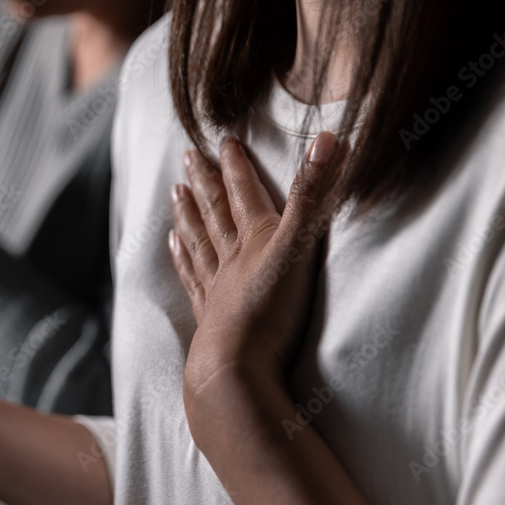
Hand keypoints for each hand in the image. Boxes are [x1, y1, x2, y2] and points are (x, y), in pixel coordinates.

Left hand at [168, 134, 340, 413]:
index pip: (244, 193)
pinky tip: (173, 246)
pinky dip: (182, 258)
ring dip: (189, 214)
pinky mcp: (211, 317)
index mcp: (255, 238)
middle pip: (215, 211)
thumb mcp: (300, 246)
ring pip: (199, 241)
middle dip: (205, 182)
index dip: (237, 166)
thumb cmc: (271, 308)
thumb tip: (331, 138)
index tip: (226, 141)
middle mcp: (231, 257)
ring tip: (175, 193)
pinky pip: (192, 279)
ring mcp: (216, 287)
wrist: (237, 366)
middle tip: (188, 156)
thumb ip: (314, 195)